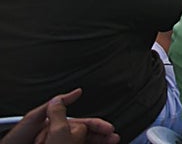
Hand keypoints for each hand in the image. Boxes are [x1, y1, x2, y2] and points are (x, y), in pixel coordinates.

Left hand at [2, 88, 119, 143]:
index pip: (83, 123)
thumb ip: (56, 105)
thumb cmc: (18, 137)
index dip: (97, 124)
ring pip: (84, 143)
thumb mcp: (36, 116)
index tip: (109, 128)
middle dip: (102, 135)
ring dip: (97, 142)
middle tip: (114, 138)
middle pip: (87, 134)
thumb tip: (76, 92)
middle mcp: (61, 136)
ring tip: (109, 143)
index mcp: (58, 124)